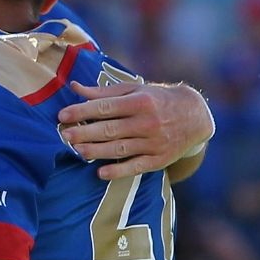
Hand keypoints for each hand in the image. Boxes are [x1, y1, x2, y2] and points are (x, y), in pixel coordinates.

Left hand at [57, 80, 213, 180]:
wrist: (197, 116)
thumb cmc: (158, 99)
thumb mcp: (135, 90)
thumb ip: (104, 92)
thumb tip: (74, 87)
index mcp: (141, 101)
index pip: (106, 107)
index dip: (82, 111)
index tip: (62, 115)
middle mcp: (148, 122)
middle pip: (111, 129)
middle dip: (85, 132)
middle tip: (64, 135)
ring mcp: (154, 142)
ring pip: (120, 148)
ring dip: (97, 151)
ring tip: (77, 151)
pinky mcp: (160, 159)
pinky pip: (136, 166)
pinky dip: (119, 171)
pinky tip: (101, 173)